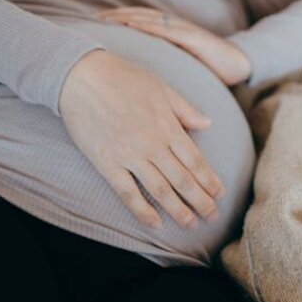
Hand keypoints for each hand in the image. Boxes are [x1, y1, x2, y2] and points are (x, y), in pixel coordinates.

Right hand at [58, 49, 225, 230]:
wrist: (81, 76)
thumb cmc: (123, 77)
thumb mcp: (161, 87)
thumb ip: (185, 109)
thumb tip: (208, 124)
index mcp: (168, 126)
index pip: (195, 161)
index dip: (210, 181)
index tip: (220, 194)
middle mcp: (152, 145)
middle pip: (183, 180)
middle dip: (201, 201)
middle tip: (212, 216)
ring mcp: (129, 156)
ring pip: (160, 190)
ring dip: (178, 210)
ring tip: (191, 225)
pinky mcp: (107, 164)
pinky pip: (128, 193)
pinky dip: (143, 210)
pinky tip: (155, 224)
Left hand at [97, 6, 251, 85]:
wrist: (239, 65)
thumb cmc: (210, 68)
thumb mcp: (180, 66)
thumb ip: (162, 66)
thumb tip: (137, 79)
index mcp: (170, 33)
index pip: (139, 21)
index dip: (118, 19)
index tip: (96, 23)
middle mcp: (174, 27)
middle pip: (138, 16)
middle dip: (115, 15)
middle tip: (93, 18)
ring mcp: (183, 30)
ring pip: (149, 18)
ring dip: (126, 17)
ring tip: (106, 18)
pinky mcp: (193, 37)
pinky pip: (166, 29)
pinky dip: (147, 25)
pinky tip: (132, 24)